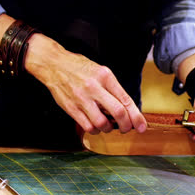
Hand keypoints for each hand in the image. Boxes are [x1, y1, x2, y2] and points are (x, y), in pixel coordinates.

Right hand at [24, 34, 146, 134]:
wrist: (53, 64)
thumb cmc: (79, 68)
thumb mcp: (101, 72)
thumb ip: (113, 89)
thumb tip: (127, 109)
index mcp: (105, 76)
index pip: (126, 100)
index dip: (136, 116)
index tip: (142, 126)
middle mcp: (94, 87)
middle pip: (118, 112)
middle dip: (126, 125)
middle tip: (126, 129)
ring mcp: (82, 98)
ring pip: (102, 123)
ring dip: (109, 129)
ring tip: (108, 126)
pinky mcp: (71, 108)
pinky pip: (88, 126)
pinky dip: (95, 130)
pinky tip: (95, 126)